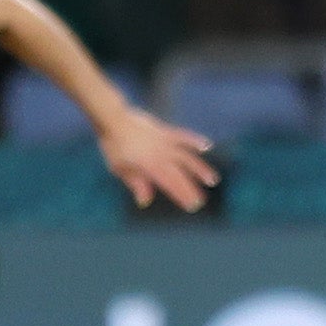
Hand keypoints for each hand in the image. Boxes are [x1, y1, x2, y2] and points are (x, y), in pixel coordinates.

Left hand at [100, 110, 217, 211]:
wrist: (114, 119)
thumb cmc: (114, 146)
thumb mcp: (120, 168)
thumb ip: (136, 184)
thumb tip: (145, 202)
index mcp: (149, 166)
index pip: (170, 184)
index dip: (182, 195)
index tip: (192, 206)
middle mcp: (161, 155)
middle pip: (180, 174)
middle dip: (191, 189)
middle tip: (200, 202)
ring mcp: (166, 142)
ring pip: (187, 157)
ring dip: (200, 169)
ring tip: (212, 180)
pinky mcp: (167, 131)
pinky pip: (184, 136)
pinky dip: (195, 141)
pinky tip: (206, 146)